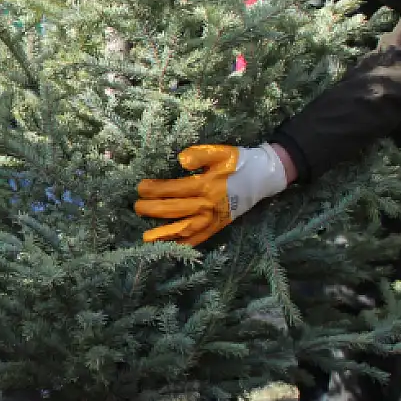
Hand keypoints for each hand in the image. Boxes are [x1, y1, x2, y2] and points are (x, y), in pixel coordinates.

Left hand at [134, 143, 290, 245]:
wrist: (264, 177)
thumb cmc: (239, 162)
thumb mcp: (221, 152)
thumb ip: (200, 155)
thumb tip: (181, 161)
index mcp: (207, 185)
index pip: (175, 189)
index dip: (156, 189)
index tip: (140, 188)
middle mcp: (208, 205)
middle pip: (176, 210)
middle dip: (153, 210)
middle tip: (137, 207)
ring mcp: (214, 218)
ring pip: (185, 229)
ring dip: (165, 234)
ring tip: (146, 238)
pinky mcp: (219, 226)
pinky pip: (200, 238)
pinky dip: (185, 245)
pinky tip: (170, 248)